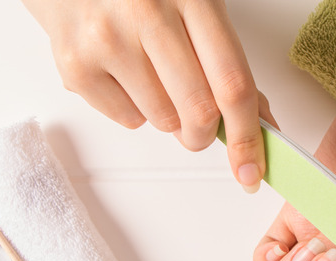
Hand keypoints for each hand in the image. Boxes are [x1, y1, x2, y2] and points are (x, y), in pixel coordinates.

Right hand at [22, 0, 267, 191]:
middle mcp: (148, 14)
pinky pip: (127, 120)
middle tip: (199, 128)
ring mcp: (108, 39)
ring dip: (168, 116)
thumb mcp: (196, 6)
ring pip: (162, 121)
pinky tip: (124, 74)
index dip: (247, 136)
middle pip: (198, 111)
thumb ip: (227, 60)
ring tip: (152, 76)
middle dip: (204, 134)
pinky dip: (135, 110)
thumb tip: (259, 121)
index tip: (251, 169)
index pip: (232, 83)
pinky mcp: (76, 64)